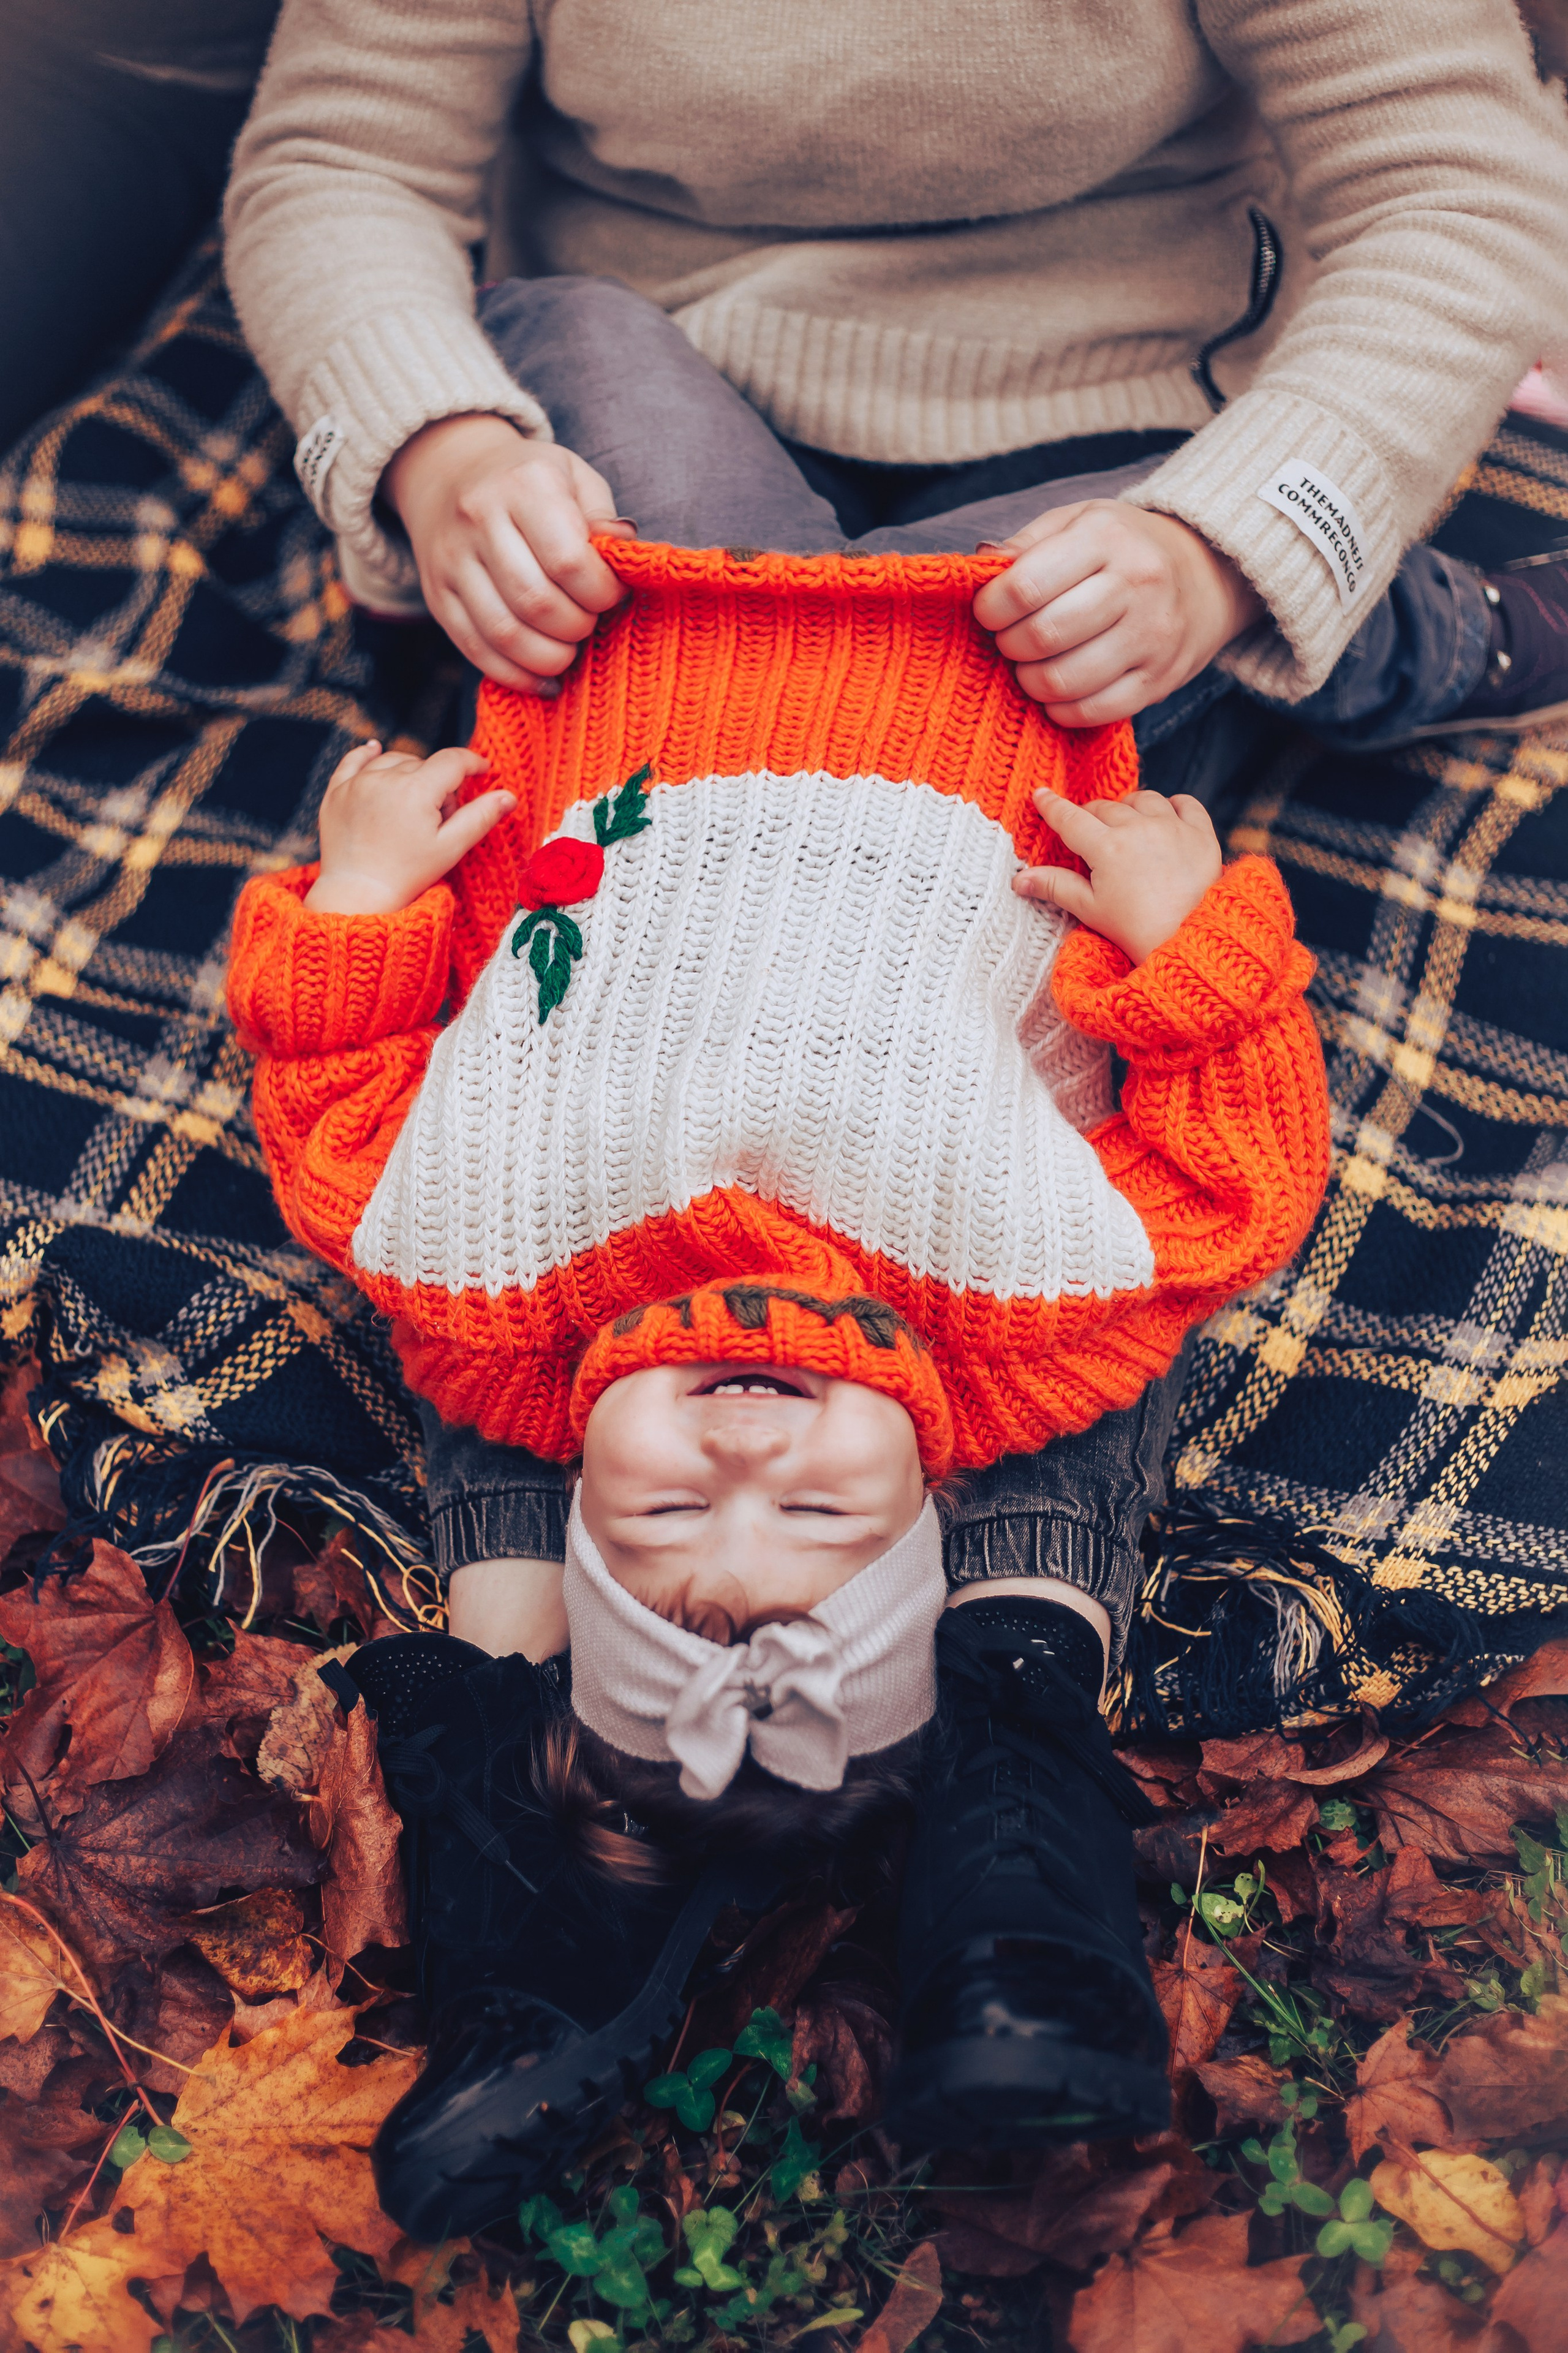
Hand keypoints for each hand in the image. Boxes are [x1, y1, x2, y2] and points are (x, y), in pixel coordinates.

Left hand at [304, 741, 515, 914]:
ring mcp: (357, 783)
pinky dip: (368, 754)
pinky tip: (376, 750)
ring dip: (409, 773)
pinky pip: (354, 760)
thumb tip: (509, 796)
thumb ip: (480, 817)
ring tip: (413, 805)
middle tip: (440, 818)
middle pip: (425, 764)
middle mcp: (384, 778)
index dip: (473, 763)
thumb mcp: (451, 848)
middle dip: (439, 783)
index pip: (453, 761)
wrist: (358, 896)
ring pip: (394, 760)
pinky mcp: (336, 792)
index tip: (483, 770)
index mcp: (416, 789)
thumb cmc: (407, 876)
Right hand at [384, 414, 631, 690]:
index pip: (568, 561)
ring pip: (505, 633)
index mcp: (525, 485)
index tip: (612, 595)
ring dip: (549, 657)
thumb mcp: (573, 477)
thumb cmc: (528, 482)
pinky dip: (515, 675)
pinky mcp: (437, 595)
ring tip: (568, 650)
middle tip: (590, 621)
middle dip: (577, 627)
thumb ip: (602, 516)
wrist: (449, 473)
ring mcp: (452, 560)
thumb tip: (624, 553)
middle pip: (536, 602)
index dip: (601, 592)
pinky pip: (476, 649)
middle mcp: (480, 519)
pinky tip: (543, 678)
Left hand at [972, 503, 1262, 724]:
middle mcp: (1136, 585)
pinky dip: (1061, 709)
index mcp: (1106, 538)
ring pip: (1062, 681)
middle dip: (1008, 645)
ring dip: (1030, 681)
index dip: (990, 608)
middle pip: (1041, 636)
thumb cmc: (1124, 549)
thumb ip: (1027, 544)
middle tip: (1010, 639)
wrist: (1207, 575)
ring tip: (1032, 664)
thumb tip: (980, 564)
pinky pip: (1092, 711)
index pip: (1025, 586)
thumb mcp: (1078, 522)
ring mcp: (1152, 636)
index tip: (988, 612)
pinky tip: (1058, 691)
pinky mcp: (1159, 680)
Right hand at [1014, 787, 1222, 963]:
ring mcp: (1173, 827)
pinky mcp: (1201, 834)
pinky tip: (1165, 816)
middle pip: (1105, 807)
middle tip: (1087, 831)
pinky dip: (1172, 805)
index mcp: (1106, 848)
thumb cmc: (1137, 931)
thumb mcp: (1090, 910)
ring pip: (1144, 799)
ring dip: (1129, 806)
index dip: (1052, 806)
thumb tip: (1019, 879)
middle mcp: (1139, 829)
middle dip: (1091, 815)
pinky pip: (1185, 803)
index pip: (1070, 819)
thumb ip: (1056, 886)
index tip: (1041, 794)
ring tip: (1125, 822)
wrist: (1192, 943)